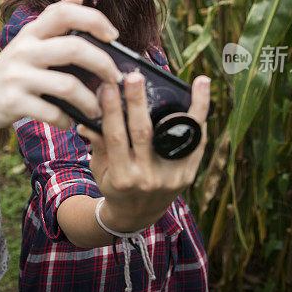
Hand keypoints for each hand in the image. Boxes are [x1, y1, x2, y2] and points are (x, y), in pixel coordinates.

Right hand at [0, 0, 121, 129]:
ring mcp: (18, 76)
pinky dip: (67, 120)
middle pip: (75, 48)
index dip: (95, 19)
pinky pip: (52, 112)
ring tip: (98, 109)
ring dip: (90, 101)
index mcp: (32, 32)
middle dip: (104, 64)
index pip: (65, 13)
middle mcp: (25, 50)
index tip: (114, 36)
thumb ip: (54, 17)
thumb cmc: (9, 68)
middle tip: (115, 78)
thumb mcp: (27, 38)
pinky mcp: (14, 102)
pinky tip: (69, 121)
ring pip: (68, 85)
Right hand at [78, 72, 210, 232]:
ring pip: (179, 136)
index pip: (115, 137)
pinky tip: (205, 97)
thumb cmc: (115, 186)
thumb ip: (97, 144)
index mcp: (122, 177)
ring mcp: (170, 177)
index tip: (107, 87)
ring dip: (191, 106)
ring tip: (198, 81)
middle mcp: (147, 178)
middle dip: (138, 102)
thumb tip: (86, 120)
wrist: (137, 215)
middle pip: (143, 133)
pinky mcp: (187, 175)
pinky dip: (201, 120)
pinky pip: (196, 144)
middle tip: (134, 76)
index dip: (111, 111)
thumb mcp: (100, 169)